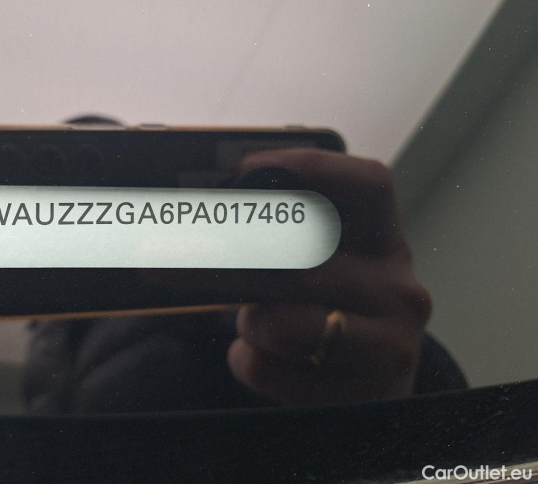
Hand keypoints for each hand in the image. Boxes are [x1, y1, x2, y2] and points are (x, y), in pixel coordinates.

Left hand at [225, 149, 430, 404]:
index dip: (310, 167)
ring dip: (248, 321)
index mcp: (384, 240)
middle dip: (224, 254)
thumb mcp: (323, 265)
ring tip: (253, 322)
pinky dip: (248, 361)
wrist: (366, 388)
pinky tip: (261, 357)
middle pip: (301, 258)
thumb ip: (284, 235)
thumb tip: (200, 200)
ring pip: (283, 323)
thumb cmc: (329, 310)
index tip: (244, 168)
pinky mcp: (363, 395)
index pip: (370, 186)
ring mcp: (389, 343)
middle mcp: (397, 286)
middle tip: (164, 250)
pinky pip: (271, 370)